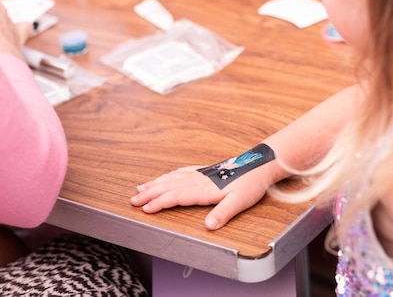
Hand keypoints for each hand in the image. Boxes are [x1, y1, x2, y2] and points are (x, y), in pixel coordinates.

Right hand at [131, 164, 272, 229]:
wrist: (259, 165)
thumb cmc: (251, 184)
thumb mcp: (240, 202)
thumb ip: (223, 213)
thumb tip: (209, 226)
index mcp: (205, 189)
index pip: (176, 196)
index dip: (160, 202)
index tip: (145, 209)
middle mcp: (199, 180)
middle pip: (169, 186)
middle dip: (150, 193)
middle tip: (133, 201)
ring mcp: (201, 174)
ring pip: (172, 178)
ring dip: (156, 183)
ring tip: (141, 188)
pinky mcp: (205, 171)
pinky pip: (181, 172)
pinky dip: (169, 175)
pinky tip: (165, 177)